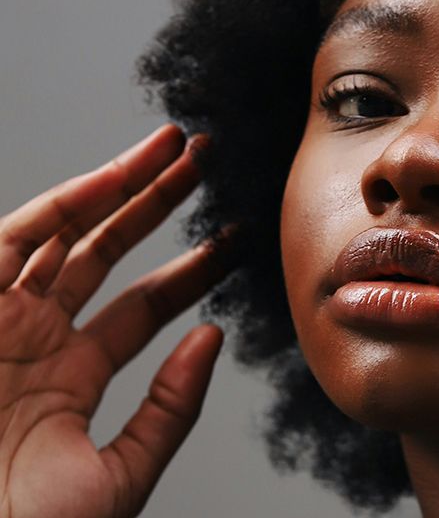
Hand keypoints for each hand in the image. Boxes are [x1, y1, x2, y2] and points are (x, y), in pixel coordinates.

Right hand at [0, 125, 229, 517]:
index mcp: (68, 377)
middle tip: (208, 167)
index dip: (191, 269)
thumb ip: (171, 408)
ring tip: (177, 148)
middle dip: (157, 205)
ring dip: (121, 184)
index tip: (234, 240)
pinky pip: (20, 235)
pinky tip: (120, 172)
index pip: (143, 306)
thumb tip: (213, 338)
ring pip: (67, 231)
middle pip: (106, 253)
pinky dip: (69, 200)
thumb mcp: (120, 471)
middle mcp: (34, 338)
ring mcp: (0, 317)